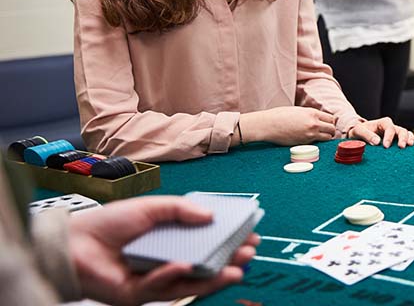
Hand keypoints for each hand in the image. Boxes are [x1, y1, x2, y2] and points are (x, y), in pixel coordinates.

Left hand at [68, 196, 258, 305]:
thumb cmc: (110, 223)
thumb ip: (181, 209)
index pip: (208, 242)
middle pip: (204, 264)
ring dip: (213, 277)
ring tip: (236, 271)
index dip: (229, 240)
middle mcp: (168, 260)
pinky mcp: (138, 294)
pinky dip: (172, 276)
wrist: (73, 242)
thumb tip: (211, 215)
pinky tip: (184, 265)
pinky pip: (160, 288)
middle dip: (229, 260)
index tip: (251, 235)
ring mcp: (154, 279)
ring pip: (189, 283)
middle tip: (249, 253)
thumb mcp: (152, 207)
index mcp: (173, 239)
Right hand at [240, 106, 336, 145]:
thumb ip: (309, 115)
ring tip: (319, 137)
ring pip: (327, 138)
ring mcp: (309, 134)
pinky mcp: (304, 143)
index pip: (331, 118)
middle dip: (330, 131)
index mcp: (312, 113)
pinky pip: (316, 143)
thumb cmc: (279, 116)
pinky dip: (316, 143)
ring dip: (325, 138)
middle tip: (326, 132)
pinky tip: (310, 140)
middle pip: (332, 129)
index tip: (327, 124)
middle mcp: (313, 123)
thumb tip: (317, 118)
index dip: (330, 122)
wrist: (268, 125)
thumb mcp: (298, 111)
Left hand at [347, 117, 413, 147]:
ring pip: (406, 133)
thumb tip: (377, 142)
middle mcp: (391, 127)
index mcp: (382, 123)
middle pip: (401, 130)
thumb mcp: (358, 131)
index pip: (389, 128)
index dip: (389, 136)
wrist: (358, 134)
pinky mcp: (396, 140)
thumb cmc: (358, 132)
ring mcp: (395, 134)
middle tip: (401, 147)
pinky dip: (410, 142)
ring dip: (409, 139)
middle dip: (402, 138)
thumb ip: (366, 135)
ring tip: (409, 147)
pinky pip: (406, 139)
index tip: (386, 146)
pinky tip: (411, 149)